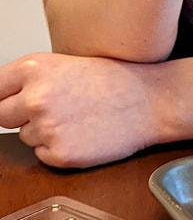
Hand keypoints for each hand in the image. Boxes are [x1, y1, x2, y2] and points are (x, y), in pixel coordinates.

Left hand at [0, 53, 159, 167]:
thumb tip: (1, 99)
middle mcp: (36, 97)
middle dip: (21, 115)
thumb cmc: (114, 80)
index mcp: (34, 68)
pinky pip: (42, 154)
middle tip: (55, 108)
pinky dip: (58, 148)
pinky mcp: (60, 154)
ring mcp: (47, 127)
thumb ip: (29, 80)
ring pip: (25, 136)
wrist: (150, 100)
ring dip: (43, 132)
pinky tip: (82, 134)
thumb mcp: (65, 64)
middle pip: (1, 116)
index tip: (12, 102)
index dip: (3, 98)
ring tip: (77, 118)